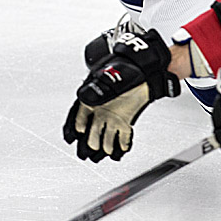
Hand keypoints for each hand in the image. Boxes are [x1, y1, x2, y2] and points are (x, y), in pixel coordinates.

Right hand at [63, 29, 179, 161]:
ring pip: (106, 135)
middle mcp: (101, 110)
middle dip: (90, 141)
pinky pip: (123, 135)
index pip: (80, 115)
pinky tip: (121, 149)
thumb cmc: (124, 69)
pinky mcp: (126, 120)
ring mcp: (113, 116)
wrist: (144, 69)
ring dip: (105, 144)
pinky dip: (122, 143)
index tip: (75, 134)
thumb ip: (96, 91)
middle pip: (92, 130)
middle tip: (88, 150)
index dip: (76, 125)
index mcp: (92, 98)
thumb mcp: (105, 78)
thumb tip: (85, 100)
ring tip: (104, 151)